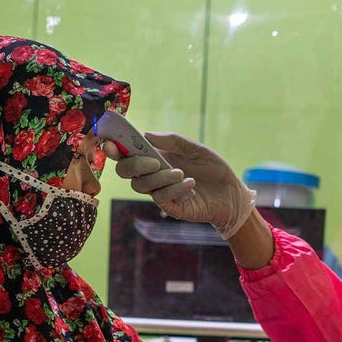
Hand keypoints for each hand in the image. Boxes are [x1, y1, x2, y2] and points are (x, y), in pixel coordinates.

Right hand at [102, 132, 256, 238]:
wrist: (231, 192)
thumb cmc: (213, 168)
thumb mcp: (196, 148)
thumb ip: (173, 141)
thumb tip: (146, 134)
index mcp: (154, 157)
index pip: (126, 154)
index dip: (113, 148)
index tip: (110, 143)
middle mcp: (152, 175)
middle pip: (125, 172)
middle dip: (134, 165)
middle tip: (154, 161)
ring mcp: (159, 192)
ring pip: (141, 186)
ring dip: (159, 178)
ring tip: (181, 173)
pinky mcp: (170, 207)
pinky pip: (161, 198)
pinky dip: (174, 189)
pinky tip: (190, 183)